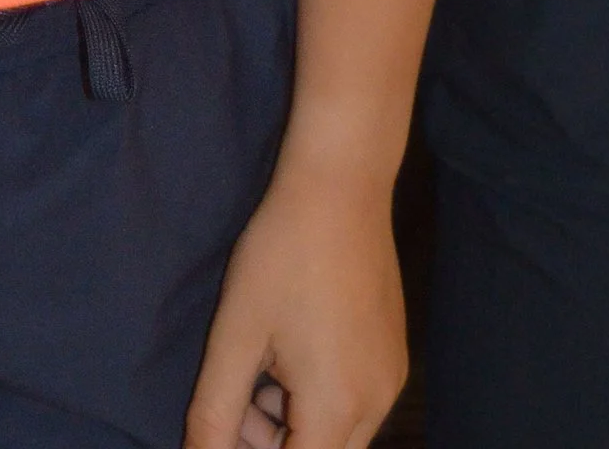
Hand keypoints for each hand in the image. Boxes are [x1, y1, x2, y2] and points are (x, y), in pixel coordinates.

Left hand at [185, 162, 405, 448]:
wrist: (341, 186)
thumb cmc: (282, 255)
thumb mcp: (236, 335)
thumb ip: (215, 412)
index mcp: (337, 407)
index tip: (229, 428)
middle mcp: (376, 405)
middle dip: (272, 446)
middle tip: (236, 400)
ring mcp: (390, 381)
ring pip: (338, 436)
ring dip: (294, 428)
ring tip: (259, 369)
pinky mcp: (393, 358)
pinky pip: (355, 406)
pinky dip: (319, 401)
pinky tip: (289, 353)